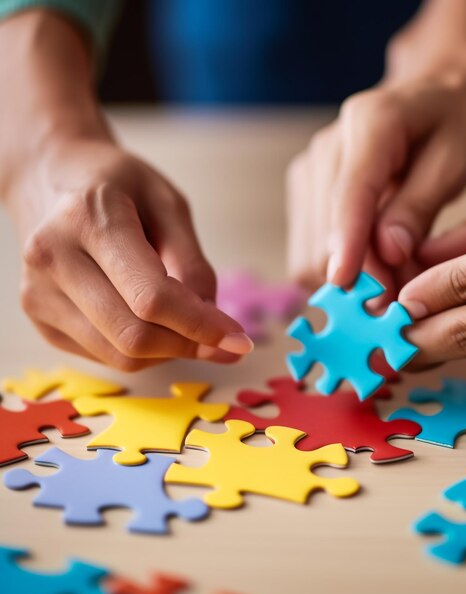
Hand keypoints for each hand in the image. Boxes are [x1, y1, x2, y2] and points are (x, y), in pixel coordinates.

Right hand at [8, 137, 252, 370]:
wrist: (52, 178)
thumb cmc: (119, 186)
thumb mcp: (169, 205)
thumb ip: (193, 264)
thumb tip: (213, 324)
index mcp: (89, 219)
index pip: (151, 297)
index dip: (201, 326)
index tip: (239, 341)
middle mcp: (54, 258)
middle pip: (134, 335)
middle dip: (189, 345)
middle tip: (222, 340)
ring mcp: (39, 292)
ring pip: (120, 355)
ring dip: (168, 351)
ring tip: (186, 324)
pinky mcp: (39, 316)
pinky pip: (104, 356)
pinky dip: (142, 350)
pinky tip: (151, 321)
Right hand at [286, 0, 465, 299]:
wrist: (429, 93)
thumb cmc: (451, 123)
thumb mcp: (455, 159)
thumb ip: (420, 206)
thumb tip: (388, 253)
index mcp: (369, 125)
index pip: (349, 197)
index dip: (347, 247)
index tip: (350, 289)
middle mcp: (326, 149)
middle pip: (322, 236)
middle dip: (360, 277)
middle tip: (403, 299)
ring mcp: (308, 172)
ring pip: (308, 252)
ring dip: (350, 279)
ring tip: (395, 280)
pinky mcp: (304, 194)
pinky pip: (308, 250)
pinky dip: (340, 270)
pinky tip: (374, 268)